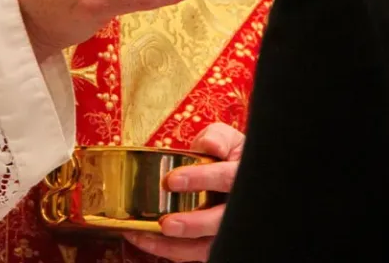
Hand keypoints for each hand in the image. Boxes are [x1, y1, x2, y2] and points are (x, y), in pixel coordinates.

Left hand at [125, 123, 244, 261]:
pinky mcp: (215, 242)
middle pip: (221, 222)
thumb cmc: (227, 156)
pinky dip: (170, 251)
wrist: (236, 176)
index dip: (201, 179)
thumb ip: (218, 137)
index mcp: (243, 175)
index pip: (227, 178)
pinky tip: (146, 241)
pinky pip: (195, 255)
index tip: (171, 181)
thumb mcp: (227, 139)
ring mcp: (229, 229)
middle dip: (193, 225)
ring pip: (209, 246)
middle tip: (165, 224)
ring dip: (176, 246)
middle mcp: (240, 207)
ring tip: (146, 237)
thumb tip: (210, 144)